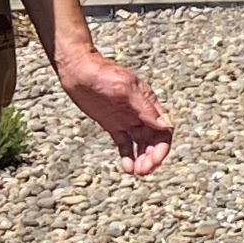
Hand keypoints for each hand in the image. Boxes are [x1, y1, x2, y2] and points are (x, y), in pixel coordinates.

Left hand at [56, 44, 173, 174]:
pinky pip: (124, 145)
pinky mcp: (113, 125)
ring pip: (141, 145)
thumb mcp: (125, 89)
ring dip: (142, 160)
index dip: (162, 147)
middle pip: (154, 141)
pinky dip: (128, 157)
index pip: (163, 130)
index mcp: (148, 103)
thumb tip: (165, 126)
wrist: (78, 70)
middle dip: (152, 157)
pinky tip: (126, 168)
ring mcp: (127, 120)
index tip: (154, 160)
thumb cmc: (102, 74)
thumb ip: (145, 108)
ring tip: (136, 172)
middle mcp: (141, 113)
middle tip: (143, 171)